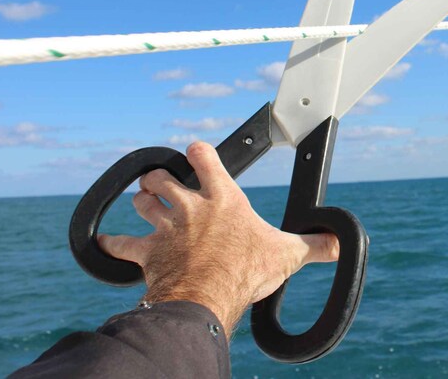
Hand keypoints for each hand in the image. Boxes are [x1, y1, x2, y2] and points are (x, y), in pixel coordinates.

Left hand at [98, 141, 339, 330]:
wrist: (207, 297)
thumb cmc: (245, 270)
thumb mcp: (287, 254)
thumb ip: (314, 245)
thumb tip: (340, 243)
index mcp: (222, 199)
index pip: (204, 158)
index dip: (198, 151)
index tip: (197, 151)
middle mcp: (190, 207)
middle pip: (163, 178)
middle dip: (160, 178)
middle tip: (162, 181)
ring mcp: (165, 228)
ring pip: (144, 203)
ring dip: (143, 202)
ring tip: (145, 202)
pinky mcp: (148, 253)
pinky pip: (122, 244)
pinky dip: (113, 243)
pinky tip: (107, 242)